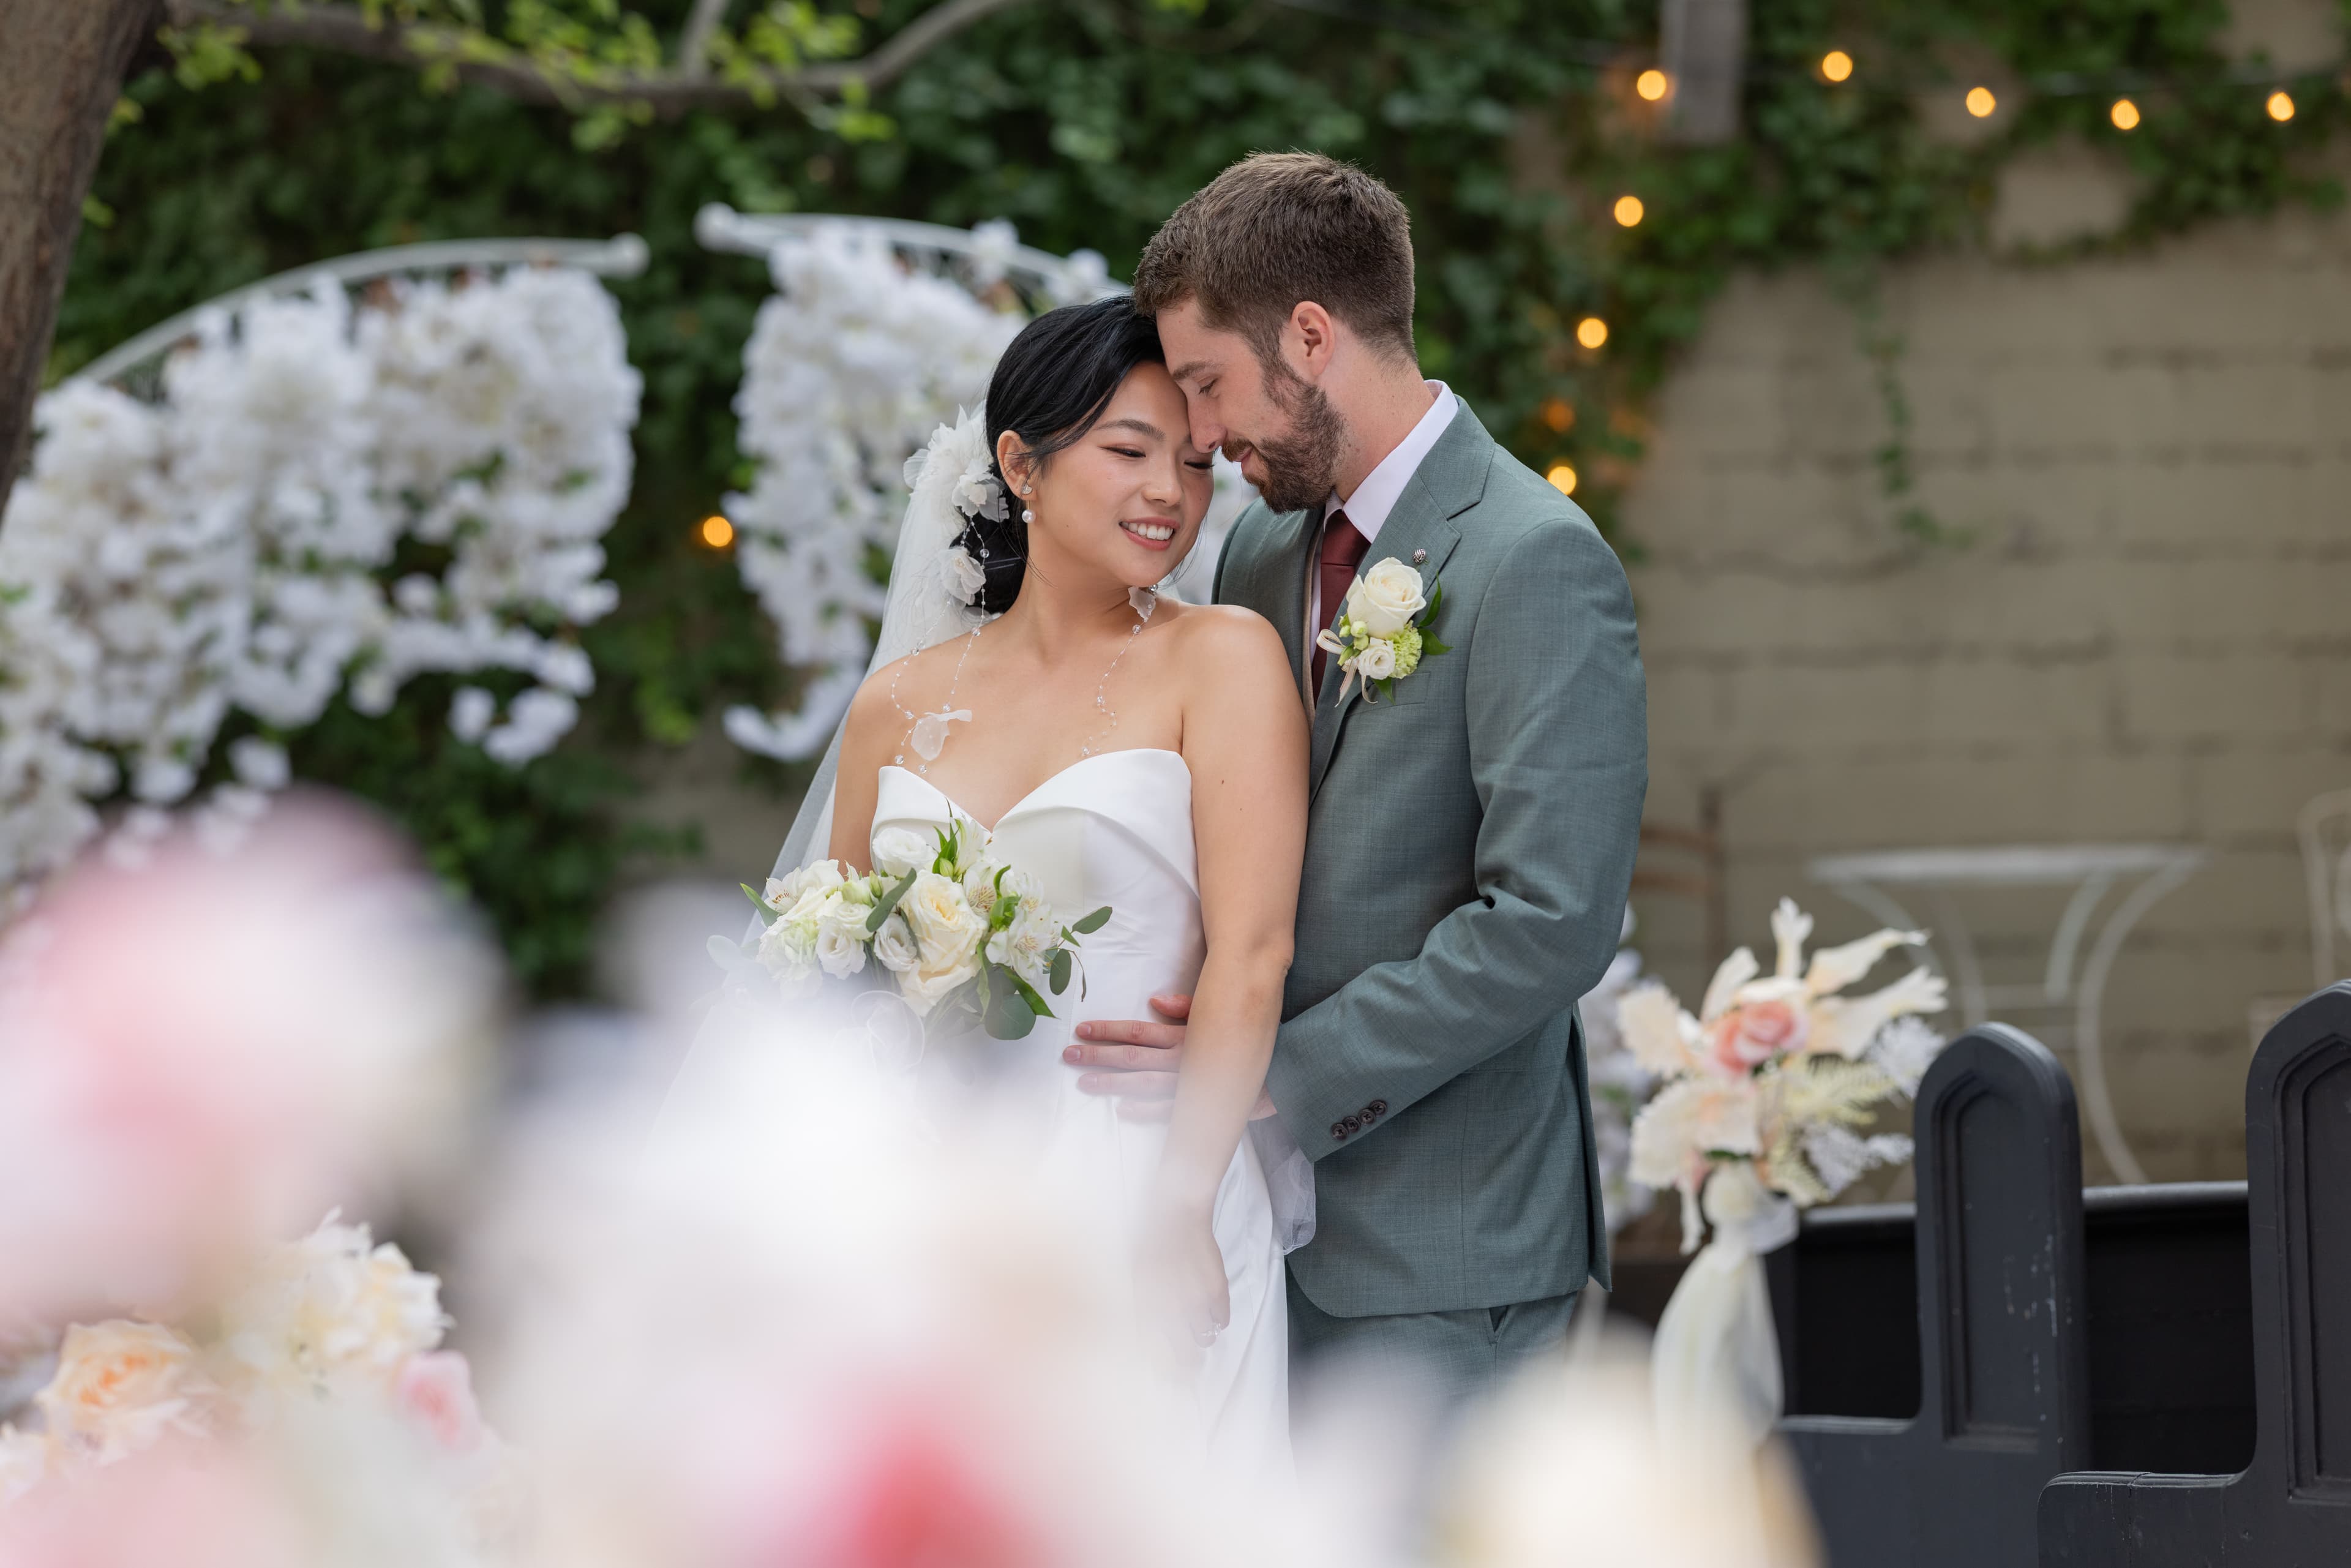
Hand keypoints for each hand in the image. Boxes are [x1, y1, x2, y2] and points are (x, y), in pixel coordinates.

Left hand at [1065, 995, 1277, 1121]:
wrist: (1284, 1071)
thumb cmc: (1244, 1036)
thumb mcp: (1218, 1014)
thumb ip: (1187, 1007)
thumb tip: (1156, 1000)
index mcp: (1186, 1034)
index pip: (1138, 1031)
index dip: (1108, 1029)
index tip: (1082, 1029)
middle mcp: (1185, 1059)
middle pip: (1133, 1057)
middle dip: (1098, 1056)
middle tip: (1068, 1055)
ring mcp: (1192, 1085)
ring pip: (1144, 1084)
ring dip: (1112, 1083)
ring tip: (1084, 1082)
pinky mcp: (1202, 1106)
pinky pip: (1169, 1111)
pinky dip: (1145, 1111)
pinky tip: (1122, 1111)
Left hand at [1139, 1199, 1229, 1359]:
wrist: (1175, 1214)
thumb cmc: (1149, 1243)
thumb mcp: (1136, 1279)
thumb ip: (1144, 1310)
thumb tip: (1151, 1337)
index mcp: (1147, 1309)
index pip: (1156, 1355)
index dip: (1165, 1372)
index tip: (1169, 1381)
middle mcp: (1171, 1311)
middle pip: (1183, 1356)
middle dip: (1186, 1368)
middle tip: (1189, 1370)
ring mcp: (1195, 1302)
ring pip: (1204, 1339)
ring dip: (1201, 1339)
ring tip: (1198, 1331)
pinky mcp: (1216, 1291)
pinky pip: (1222, 1320)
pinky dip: (1216, 1320)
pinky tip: (1210, 1311)